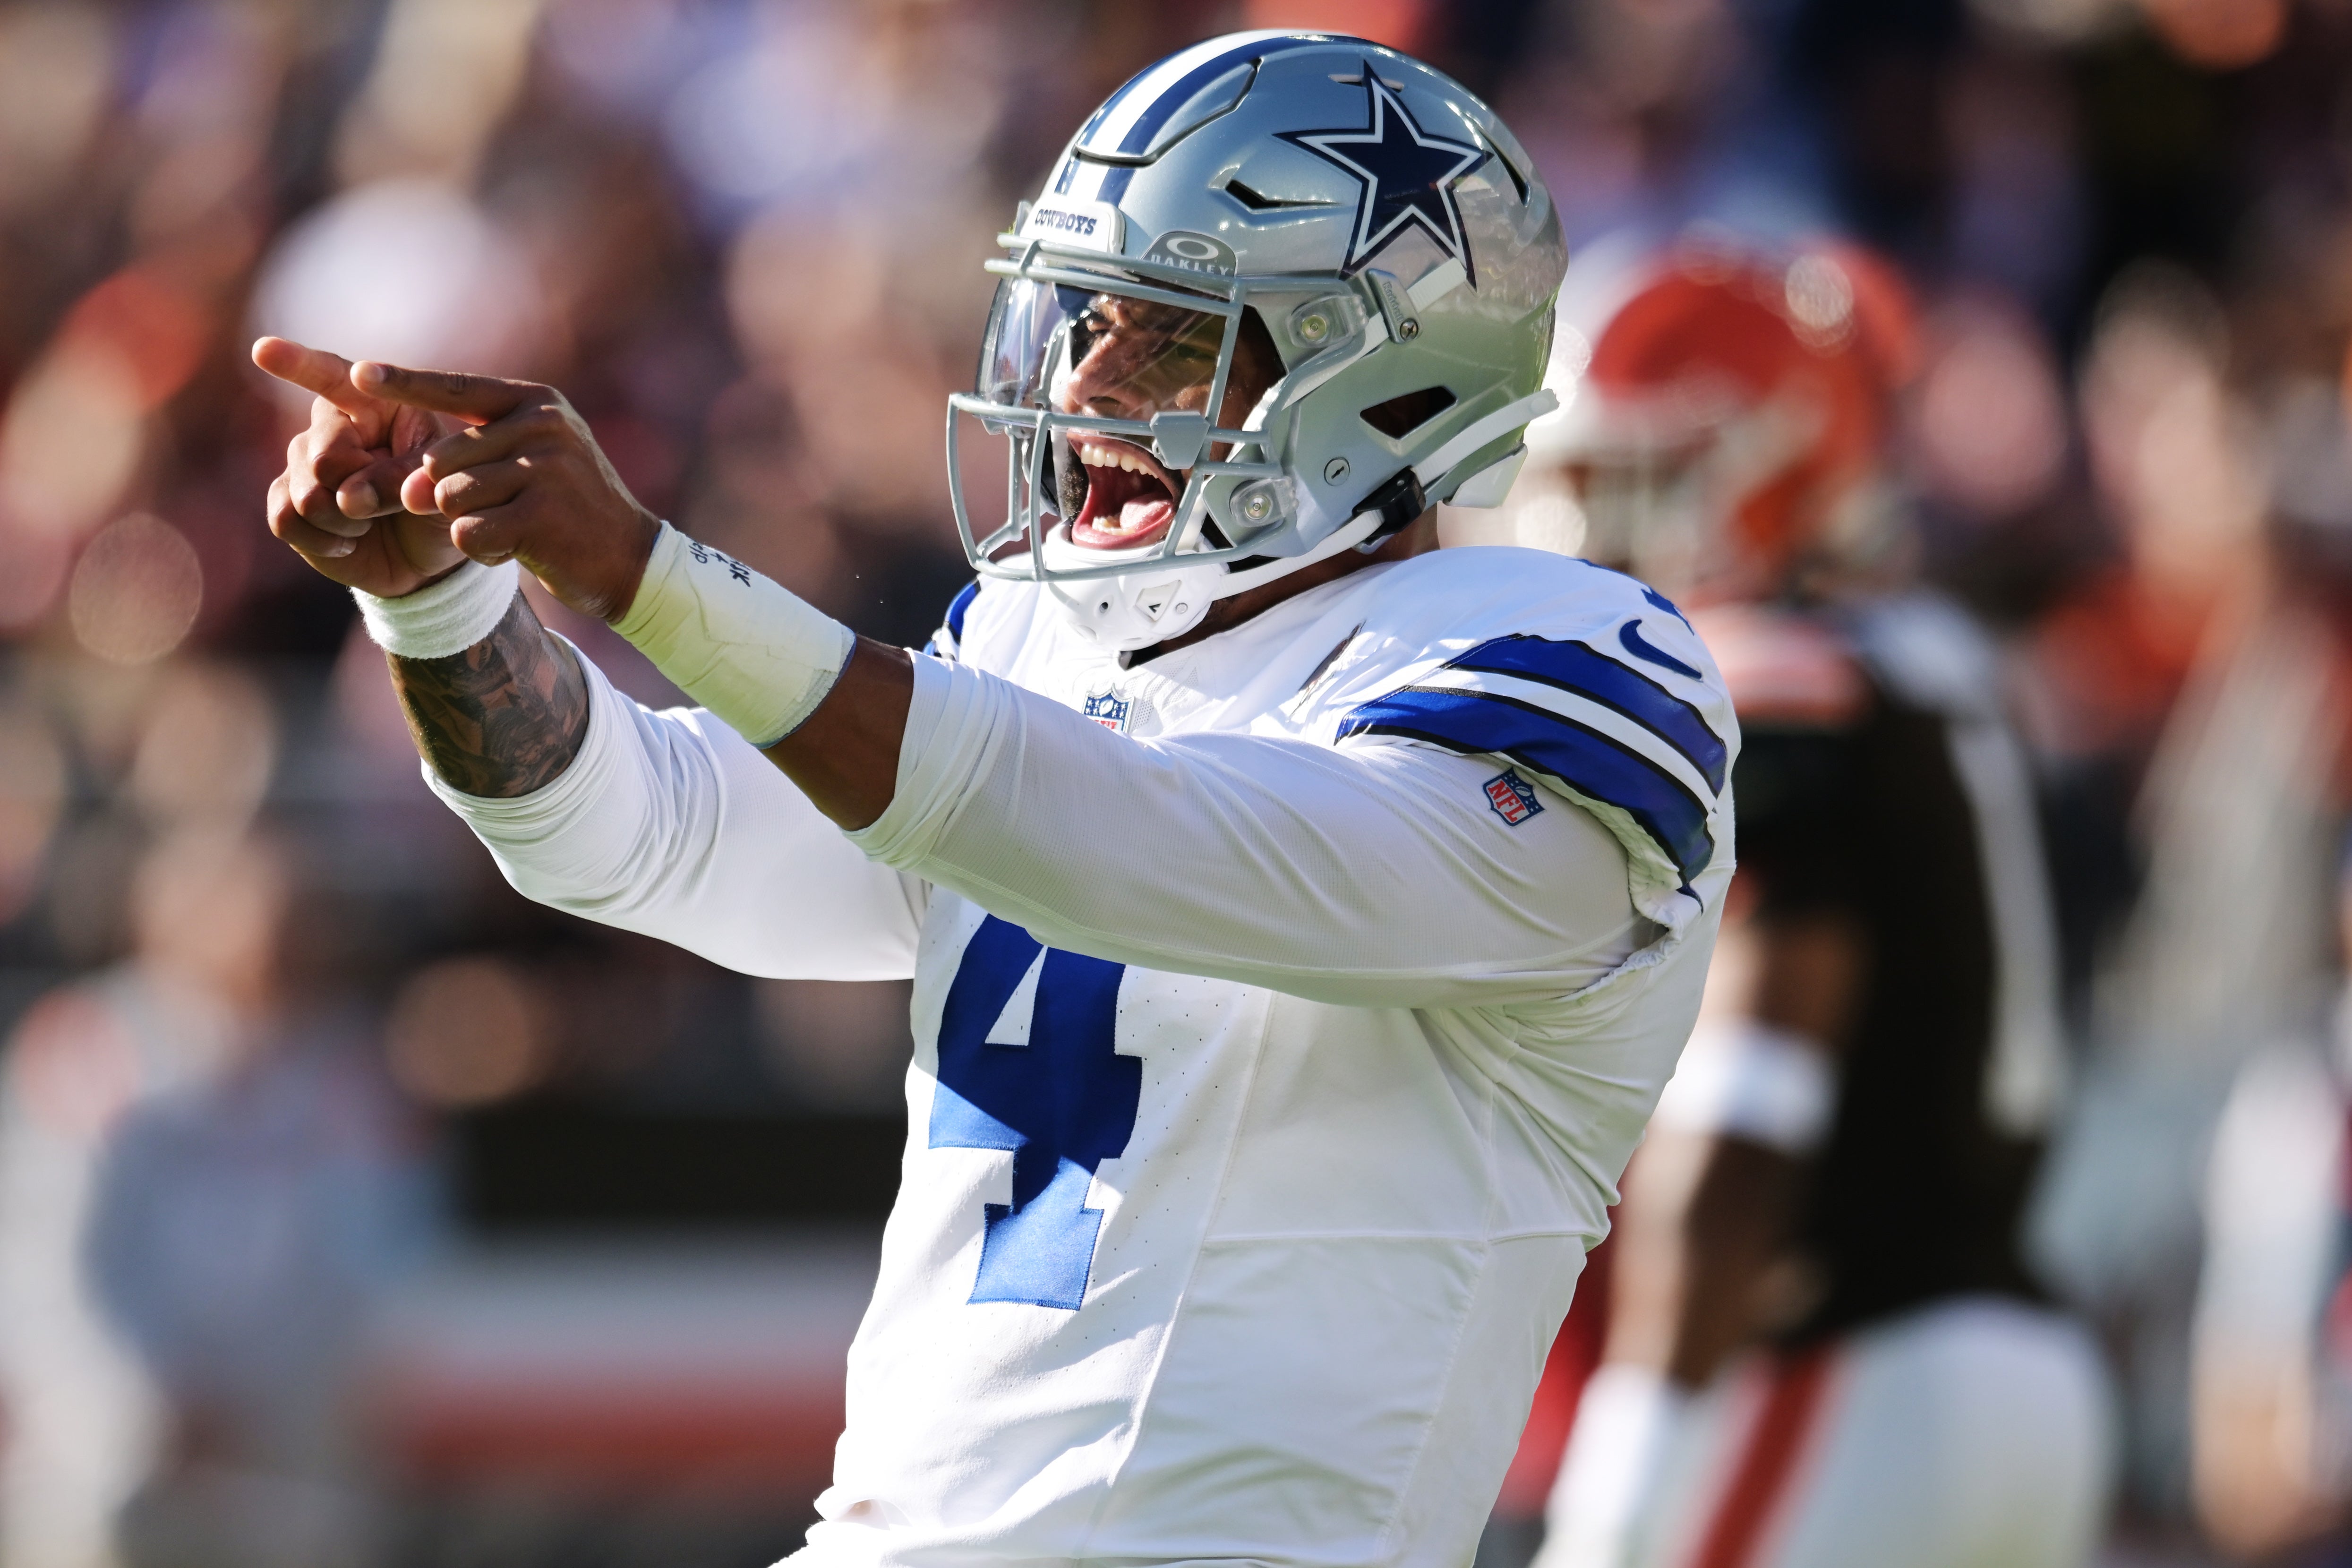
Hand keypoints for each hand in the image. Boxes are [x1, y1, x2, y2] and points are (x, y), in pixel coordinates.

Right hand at [252, 337, 465, 596]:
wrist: (424, 555)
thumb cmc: (435, 505)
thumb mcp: (436, 486)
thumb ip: (399, 481)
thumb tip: (348, 498)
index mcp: (372, 402)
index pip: (331, 375)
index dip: (297, 364)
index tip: (263, 350)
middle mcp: (330, 425)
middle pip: (323, 456)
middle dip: (359, 490)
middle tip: (388, 503)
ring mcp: (301, 461)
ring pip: (306, 492)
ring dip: (346, 520)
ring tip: (371, 520)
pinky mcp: (285, 500)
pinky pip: (286, 519)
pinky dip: (323, 540)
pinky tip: (347, 542)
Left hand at [352, 360, 661, 623]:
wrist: (629, 558)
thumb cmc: (567, 507)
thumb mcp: (531, 459)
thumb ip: (473, 453)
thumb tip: (410, 485)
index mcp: (536, 402)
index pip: (455, 388)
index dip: (403, 383)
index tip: (358, 373)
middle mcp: (542, 427)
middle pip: (441, 457)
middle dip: (441, 492)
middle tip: (488, 511)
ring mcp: (546, 470)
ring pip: (450, 496)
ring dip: (466, 522)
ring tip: (509, 527)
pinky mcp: (543, 516)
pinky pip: (468, 532)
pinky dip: (479, 549)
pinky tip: (516, 548)